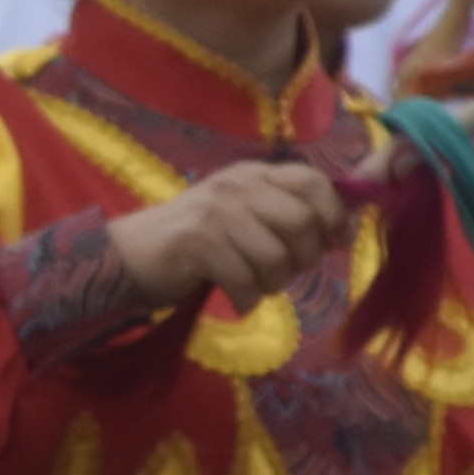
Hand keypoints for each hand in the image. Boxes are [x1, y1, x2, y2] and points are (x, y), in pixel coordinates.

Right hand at [109, 160, 343, 310]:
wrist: (128, 256)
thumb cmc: (194, 242)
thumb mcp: (243, 216)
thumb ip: (287, 214)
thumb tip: (345, 225)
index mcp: (252, 174)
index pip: (313, 181)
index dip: (333, 216)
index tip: (331, 243)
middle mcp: (236, 186)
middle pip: (302, 222)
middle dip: (303, 259)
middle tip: (282, 272)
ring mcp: (216, 212)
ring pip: (276, 258)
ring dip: (272, 285)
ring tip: (252, 284)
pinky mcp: (197, 243)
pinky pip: (246, 282)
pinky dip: (247, 300)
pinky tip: (235, 297)